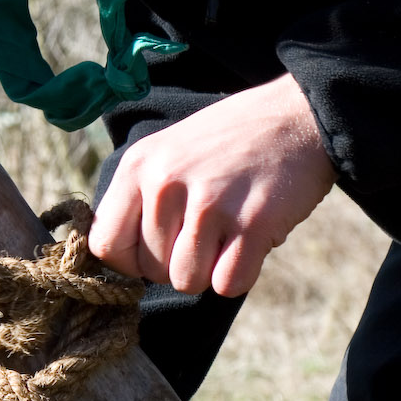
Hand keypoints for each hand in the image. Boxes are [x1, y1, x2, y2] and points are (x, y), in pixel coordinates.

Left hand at [89, 74, 334, 296]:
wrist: (295, 116)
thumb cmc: (228, 141)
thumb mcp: (167, 152)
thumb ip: (140, 198)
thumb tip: (121, 259)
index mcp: (138, 165)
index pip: (105, 244)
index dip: (130, 260)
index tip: (156, 250)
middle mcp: (166, 183)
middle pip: (149, 270)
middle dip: (177, 263)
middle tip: (205, 232)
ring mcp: (209, 203)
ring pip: (187, 281)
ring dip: (209, 270)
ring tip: (226, 234)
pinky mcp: (252, 222)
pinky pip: (229, 284)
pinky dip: (241, 274)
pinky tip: (250, 241)